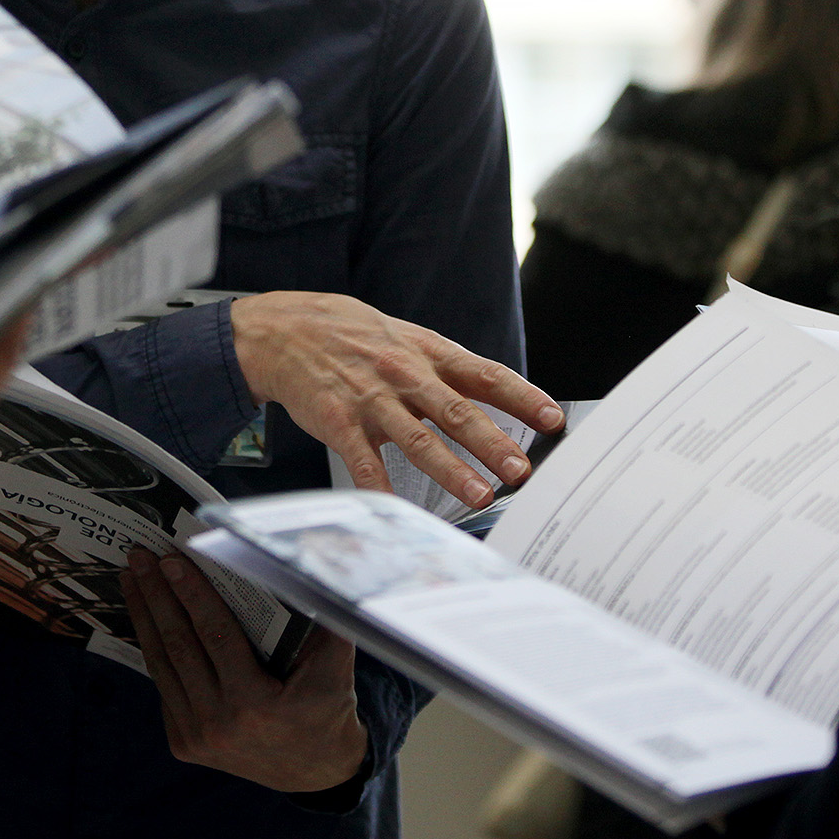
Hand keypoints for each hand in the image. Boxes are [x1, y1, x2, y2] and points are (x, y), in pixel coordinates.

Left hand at [122, 550, 367, 793]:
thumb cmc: (327, 710)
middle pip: (178, 646)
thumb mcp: (335, 667)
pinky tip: (147, 616)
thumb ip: (326, 618)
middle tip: (140, 557)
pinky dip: (154, 649)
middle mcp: (218, 724)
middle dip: (156, 595)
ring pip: (161, 665)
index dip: (192, 594)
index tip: (172, 560)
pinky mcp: (183, 744)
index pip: (215, 635)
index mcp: (254, 704)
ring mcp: (196, 738)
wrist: (315, 773)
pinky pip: (165, 687)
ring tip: (132, 579)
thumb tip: (308, 565)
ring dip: (144, 617)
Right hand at [230, 292, 562, 509]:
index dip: (522, 397)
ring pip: (417, 438)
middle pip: (456, 410)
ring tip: (480, 495)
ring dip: (451, 469)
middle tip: (521, 470)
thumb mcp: (405, 339)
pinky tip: (396, 508)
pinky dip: (379, 486)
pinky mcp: (337, 420)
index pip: (484, 375)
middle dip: (492, 442)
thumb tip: (496, 400)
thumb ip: (445, 370)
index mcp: (427, 353)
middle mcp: (404, 373)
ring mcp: (370, 398)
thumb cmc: (352, 337)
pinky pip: (361, 460)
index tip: (553, 419)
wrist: (284, 329)